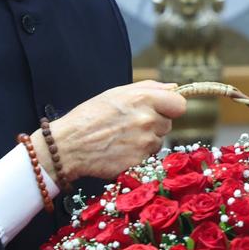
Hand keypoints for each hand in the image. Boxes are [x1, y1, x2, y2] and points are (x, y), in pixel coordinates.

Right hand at [43, 81, 186, 181]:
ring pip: (159, 141)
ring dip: (146, 140)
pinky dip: (138, 155)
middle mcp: (148, 120)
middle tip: (131, 124)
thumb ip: (149, 87)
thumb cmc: (90, 116)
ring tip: (123, 138)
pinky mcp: (140, 161)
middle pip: (168, 123)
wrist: (68, 146)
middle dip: (155, 123)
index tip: (163, 109)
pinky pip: (149, 157)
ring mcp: (145, 143)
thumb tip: (174, 88)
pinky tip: (121, 150)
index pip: (179, 104)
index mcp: (144, 98)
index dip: (171, 107)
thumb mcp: (116, 93)